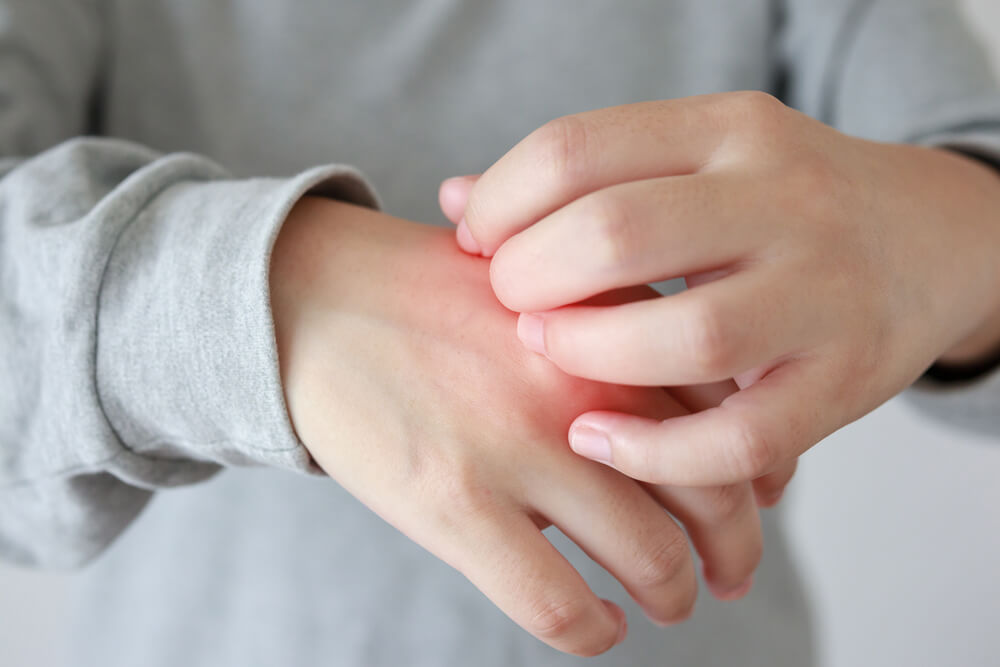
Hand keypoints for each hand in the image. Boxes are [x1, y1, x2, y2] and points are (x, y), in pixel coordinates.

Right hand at [269, 198, 766, 655]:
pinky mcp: (456, 505)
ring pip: (651, 558)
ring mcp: (520, 447)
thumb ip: (607, 332)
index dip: (755, 470)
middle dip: (736, 547)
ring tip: (670, 601)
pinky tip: (596, 626)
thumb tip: (672, 412)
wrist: (310, 299)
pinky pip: (558, 604)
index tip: (753, 500)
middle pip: (710, 490)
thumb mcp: (535, 283)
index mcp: (607, 322)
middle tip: (731, 572)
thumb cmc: (425, 295)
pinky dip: (593, 631)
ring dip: (674, 594)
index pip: (725, 412)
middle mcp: (582, 383)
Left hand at [440, 91, 999, 486]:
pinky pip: (740, 437)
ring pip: (687, 335)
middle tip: (512, 303)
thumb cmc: (780, 206)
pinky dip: (654, 451)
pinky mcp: (848, 379)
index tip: (478, 243)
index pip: (576, 150)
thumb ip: (585, 180)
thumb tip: (457, 202)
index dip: (501, 203)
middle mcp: (784, 197)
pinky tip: (598, 438)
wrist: (933, 238)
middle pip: (618, 234)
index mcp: (728, 129)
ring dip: (588, 356)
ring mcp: (824, 290)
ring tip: (547, 355)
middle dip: (530, 278)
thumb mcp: (698, 160)